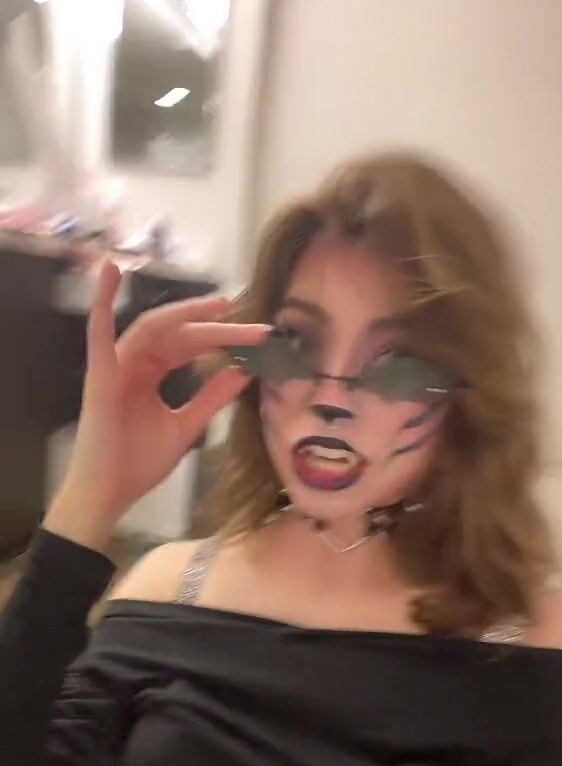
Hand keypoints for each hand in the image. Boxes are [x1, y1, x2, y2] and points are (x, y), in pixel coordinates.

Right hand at [44, 261, 267, 549]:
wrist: (110, 495)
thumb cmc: (138, 463)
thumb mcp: (186, 427)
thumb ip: (212, 398)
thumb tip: (243, 371)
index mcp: (150, 373)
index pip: (191, 345)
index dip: (224, 338)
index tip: (260, 336)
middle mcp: (133, 363)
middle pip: (180, 334)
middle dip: (220, 329)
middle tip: (259, 326)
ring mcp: (115, 366)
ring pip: (153, 328)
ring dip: (186, 313)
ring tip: (220, 304)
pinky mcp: (100, 375)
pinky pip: (97, 332)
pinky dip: (100, 300)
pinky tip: (109, 271)